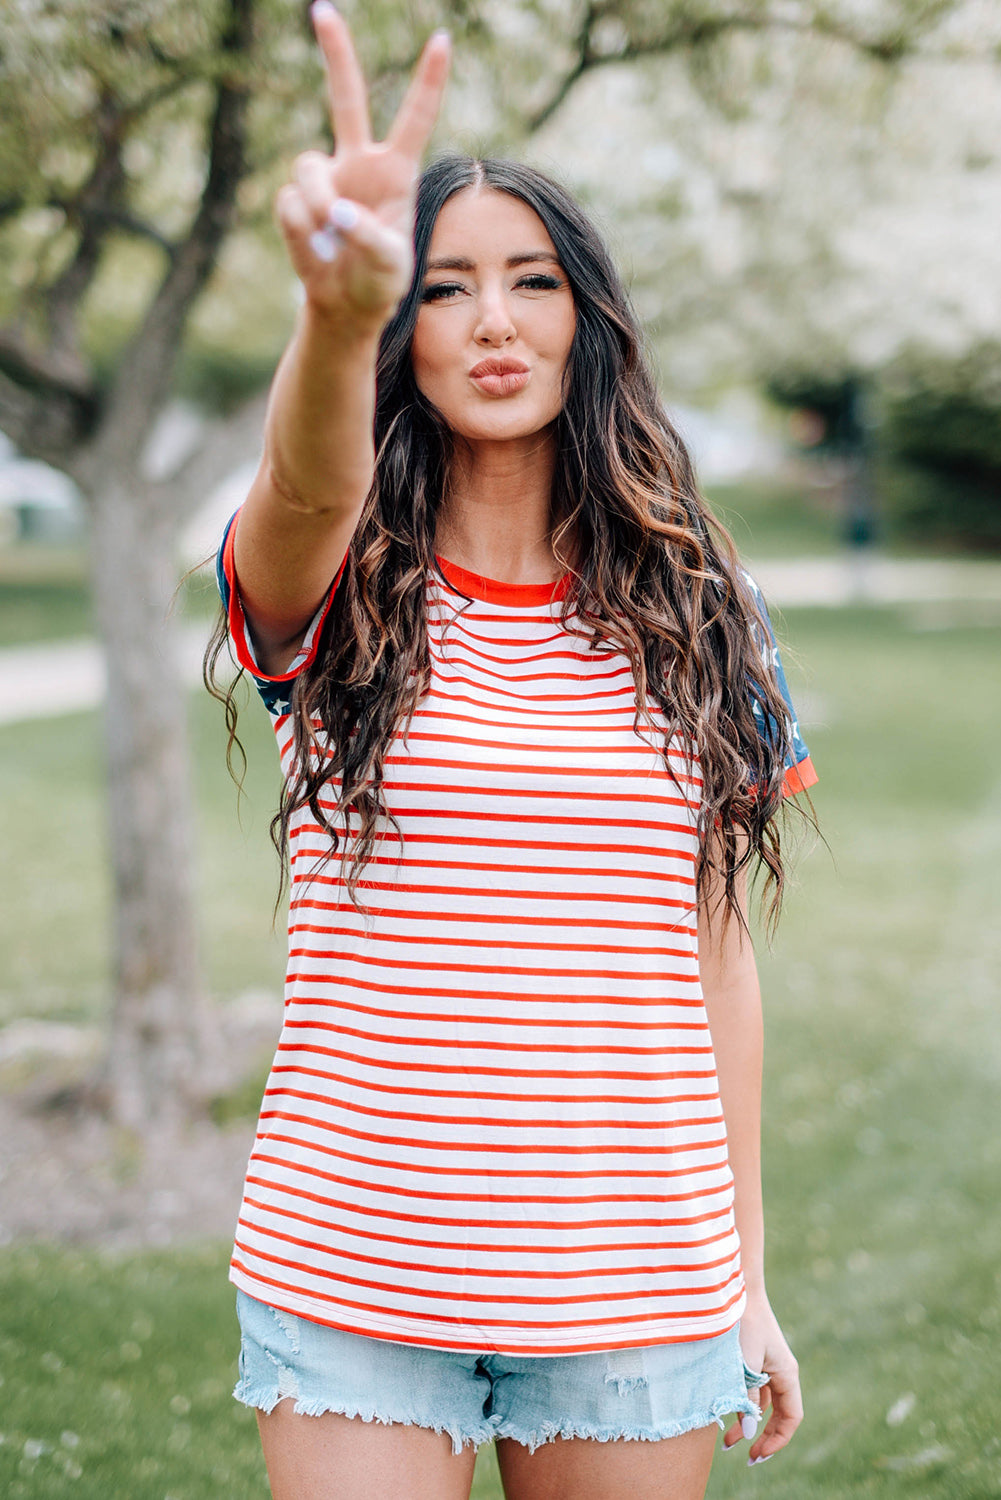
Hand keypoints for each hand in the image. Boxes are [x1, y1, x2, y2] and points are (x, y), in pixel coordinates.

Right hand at [275, 2, 449, 328]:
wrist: (346, 304)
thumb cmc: (380, 281)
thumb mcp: (391, 266)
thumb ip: (370, 238)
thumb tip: (337, 213)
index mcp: (395, 172)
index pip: (414, 118)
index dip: (428, 81)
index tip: (443, 40)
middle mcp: (358, 163)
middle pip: (345, 97)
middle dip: (335, 52)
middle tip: (322, 8)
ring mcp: (325, 179)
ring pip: (306, 166)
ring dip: (317, 203)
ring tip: (333, 236)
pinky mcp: (296, 200)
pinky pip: (290, 204)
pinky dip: (302, 231)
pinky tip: (318, 248)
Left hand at [722, 1293, 802, 1464]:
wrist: (734, 1288)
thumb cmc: (741, 1323)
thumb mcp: (744, 1364)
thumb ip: (748, 1397)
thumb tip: (749, 1433)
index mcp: (787, 1374)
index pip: (791, 1418)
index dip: (777, 1440)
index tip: (757, 1454)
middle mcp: (781, 1372)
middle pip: (779, 1416)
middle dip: (763, 1438)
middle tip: (745, 1457)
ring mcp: (768, 1366)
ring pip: (763, 1405)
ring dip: (748, 1423)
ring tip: (726, 1442)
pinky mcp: (754, 1359)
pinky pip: (753, 1391)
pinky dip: (742, 1405)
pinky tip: (726, 1413)